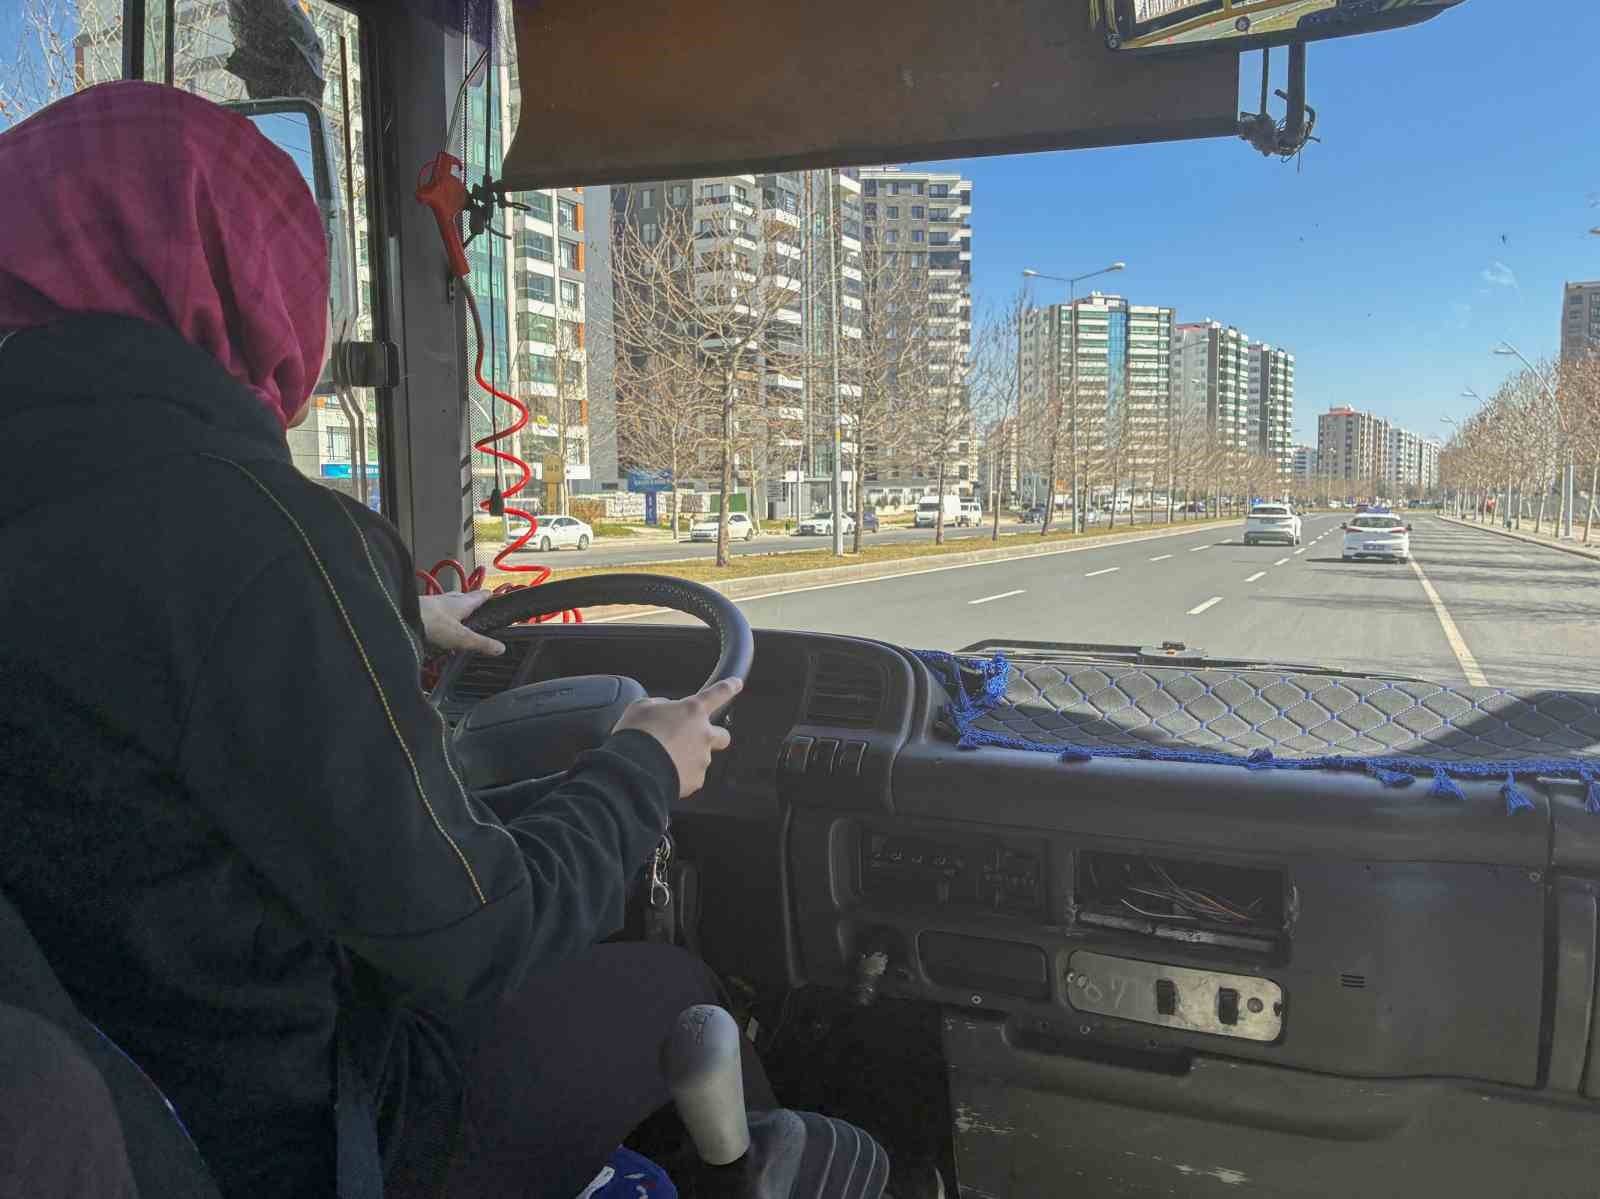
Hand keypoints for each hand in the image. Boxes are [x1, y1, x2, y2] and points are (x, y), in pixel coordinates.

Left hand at [418, 590, 506, 656]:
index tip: (492, 594)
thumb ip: (481, 643)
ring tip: (455, 617)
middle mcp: (448, 599)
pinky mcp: (419, 609)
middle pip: (462, 597)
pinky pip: (432, 612)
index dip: (487, 595)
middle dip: (469, 600)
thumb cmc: (433, 622)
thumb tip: (501, 648)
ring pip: (446, 603)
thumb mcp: (462, 637)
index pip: (479, 596)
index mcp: (462, 603)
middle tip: (474, 605)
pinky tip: (435, 626)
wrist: (403, 616)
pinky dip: (437, 617)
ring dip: (452, 608)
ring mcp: (432, 603)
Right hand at [613, 678, 742, 798]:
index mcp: (692, 710)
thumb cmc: (635, 735)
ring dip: (688, 757)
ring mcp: (702, 759)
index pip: (718, 693)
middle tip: (693, 739)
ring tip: (664, 758)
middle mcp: (703, 734)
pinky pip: (691, 776)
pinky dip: (681, 774)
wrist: (634, 770)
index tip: (736, 683)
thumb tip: (664, 709)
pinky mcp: (696, 780)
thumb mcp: (641, 707)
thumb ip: (659, 705)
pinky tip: (663, 772)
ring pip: (702, 758)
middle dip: (712, 737)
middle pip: (723, 735)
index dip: (729, 687)